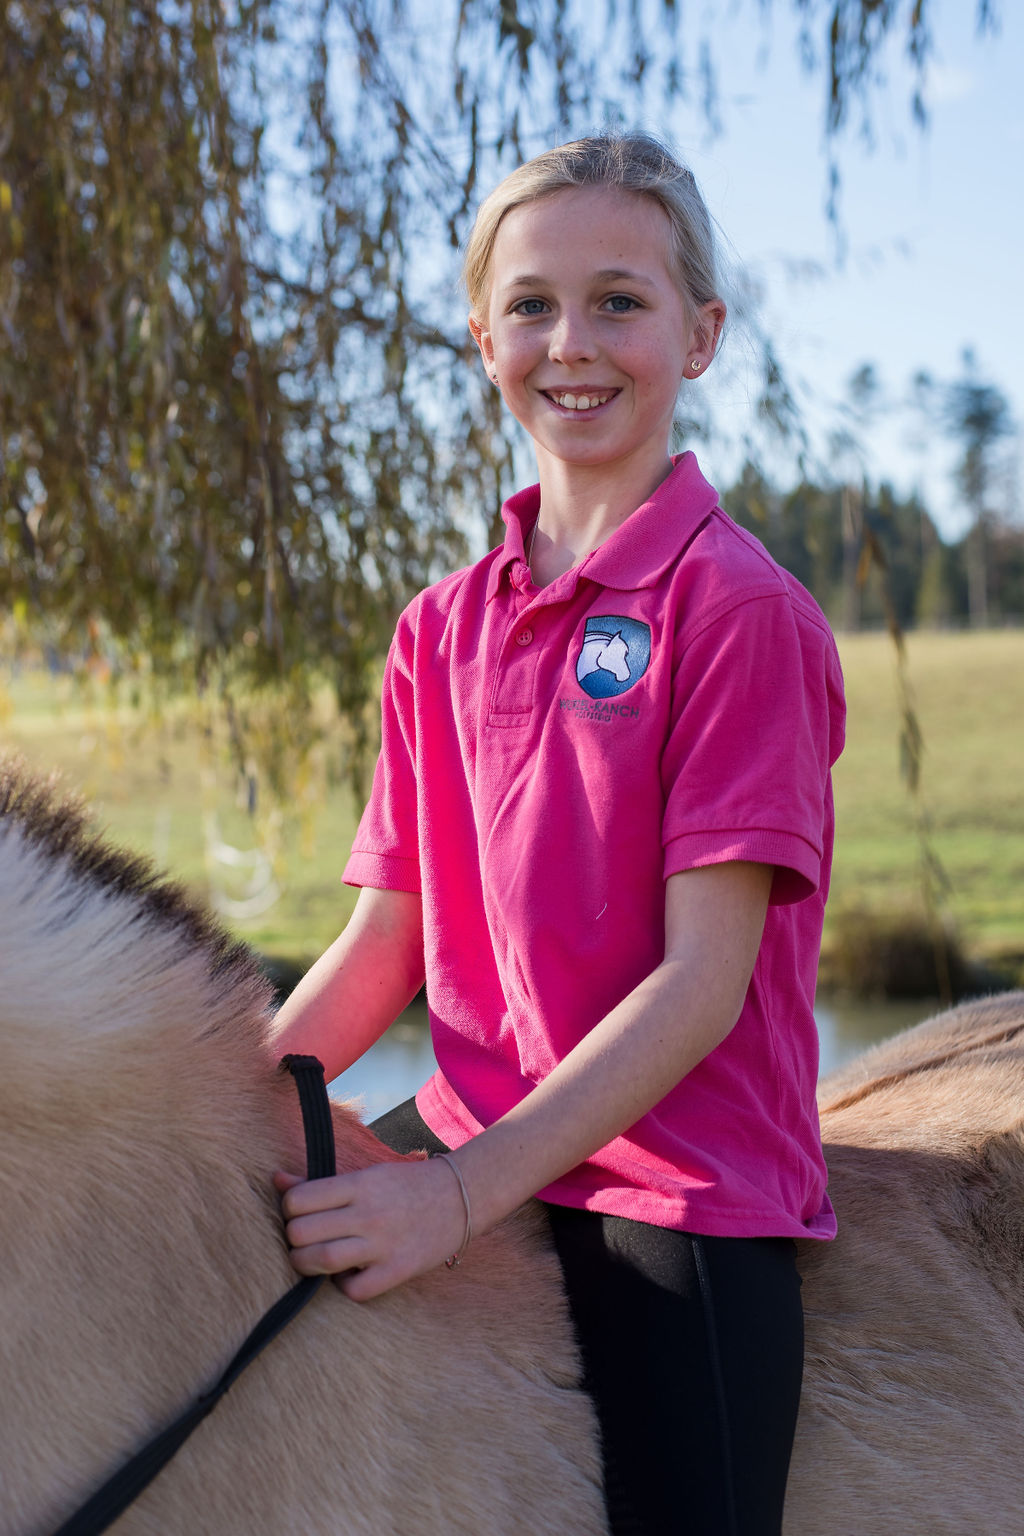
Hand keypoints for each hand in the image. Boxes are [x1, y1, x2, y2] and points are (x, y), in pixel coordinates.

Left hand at [273, 1156, 468, 1301]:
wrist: (461, 1196)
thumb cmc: (405, 1186)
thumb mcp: (365, 1176)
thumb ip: (320, 1183)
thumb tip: (277, 1180)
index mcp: (359, 1184)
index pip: (299, 1200)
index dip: (289, 1209)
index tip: (298, 1214)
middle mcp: (369, 1213)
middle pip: (303, 1232)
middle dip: (294, 1239)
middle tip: (302, 1239)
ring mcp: (384, 1244)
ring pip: (321, 1261)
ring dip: (305, 1264)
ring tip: (311, 1260)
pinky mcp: (398, 1270)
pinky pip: (354, 1290)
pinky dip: (342, 1286)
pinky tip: (347, 1275)